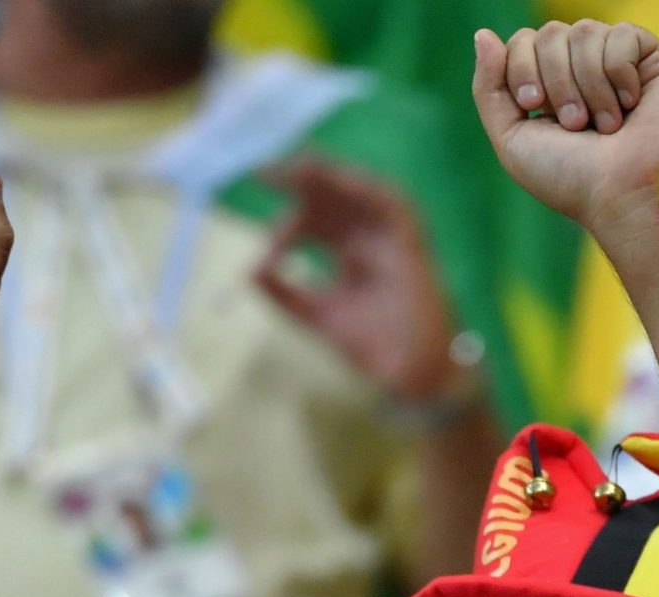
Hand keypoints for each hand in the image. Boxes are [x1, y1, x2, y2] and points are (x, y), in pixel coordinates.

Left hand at [253, 158, 467, 404]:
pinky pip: (393, 204)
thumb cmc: (368, 344)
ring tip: (301, 165)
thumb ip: (282, 293)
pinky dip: (368, 188)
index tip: (269, 247)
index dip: (286, 224)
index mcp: (345, 251)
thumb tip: (248, 271)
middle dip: (301, 180)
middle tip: (267, 172)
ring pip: (360, 191)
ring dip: (332, 175)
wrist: (407, 368)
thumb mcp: (314, 314)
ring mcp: (388, 237)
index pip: (312, 220)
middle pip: (332, 195)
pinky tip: (341, 180)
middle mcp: (366, 237)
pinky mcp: (411, 242)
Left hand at [470, 22, 658, 234]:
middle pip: (550, 33)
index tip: (535, 105)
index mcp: (553, 89)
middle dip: (556, 79)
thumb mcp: (512, 140)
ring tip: (608, 125)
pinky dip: (620, 73)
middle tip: (576, 125)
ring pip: (585, 31)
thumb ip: (489, 88)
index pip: (523, 41)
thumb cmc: (573, 181)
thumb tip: (483, 34)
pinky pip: (623, 35)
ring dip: (589, 84)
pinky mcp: (655, 62)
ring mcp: (621, 65)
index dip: (521, 66)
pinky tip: (632, 105)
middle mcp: (585, 72)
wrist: (629, 198)